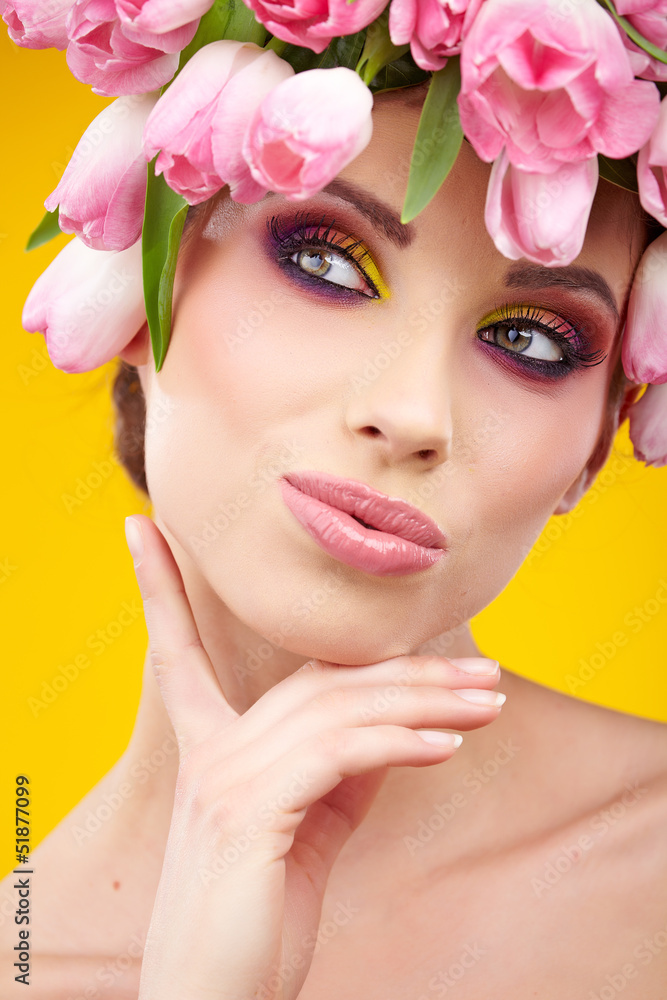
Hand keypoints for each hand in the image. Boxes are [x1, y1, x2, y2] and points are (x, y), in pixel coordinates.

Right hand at [124, 514, 503, 999]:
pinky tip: (447, 744)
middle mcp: (208, 749)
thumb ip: (336, 764)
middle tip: (483, 675)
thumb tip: (396, 721)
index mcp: (207, 744)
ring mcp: (223, 776)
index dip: (158, 586)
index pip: (178, 646)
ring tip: (488, 704)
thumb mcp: (304, 824)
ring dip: (424, 702)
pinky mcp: (248, 810)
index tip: (143, 527)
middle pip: (317, 679)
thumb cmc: (257, 911)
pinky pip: (337, 755)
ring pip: (336, 707)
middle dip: (407, 670)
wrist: (216, 996)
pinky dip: (399, 742)